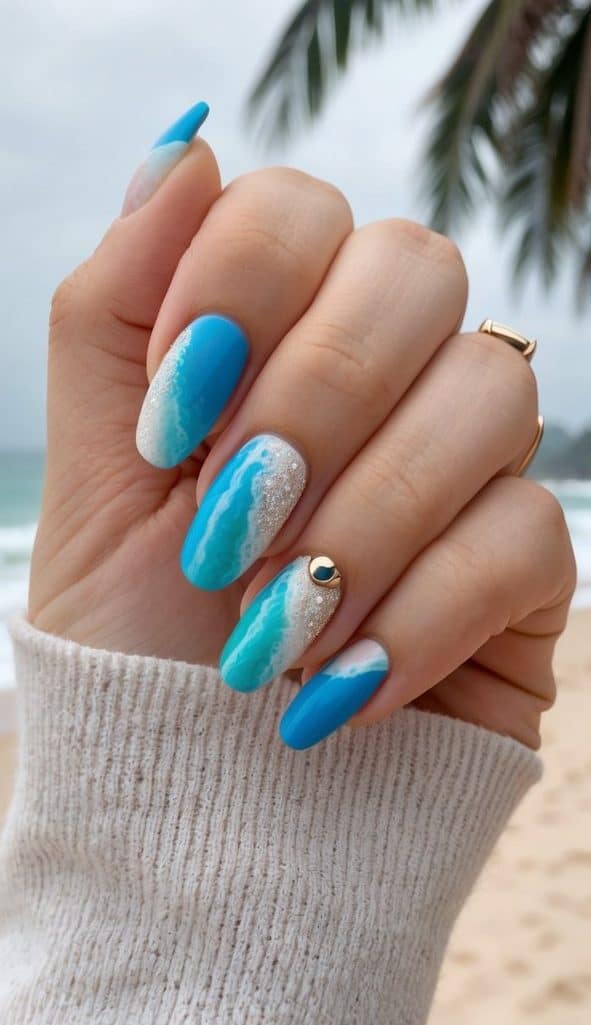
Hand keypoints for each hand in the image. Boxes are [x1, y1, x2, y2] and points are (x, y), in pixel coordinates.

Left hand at [30, 103, 575, 749]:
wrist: (196, 796)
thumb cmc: (136, 633)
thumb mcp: (93, 468)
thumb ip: (116, 302)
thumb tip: (177, 136)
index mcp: (282, 333)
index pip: (302, 210)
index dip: (237, 291)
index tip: (169, 425)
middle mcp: (388, 377)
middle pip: (417, 269)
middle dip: (312, 398)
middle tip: (225, 529)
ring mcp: (466, 464)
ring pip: (491, 394)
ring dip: (360, 521)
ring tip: (266, 632)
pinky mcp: (522, 566)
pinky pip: (525, 534)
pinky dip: (414, 616)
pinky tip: (335, 688)